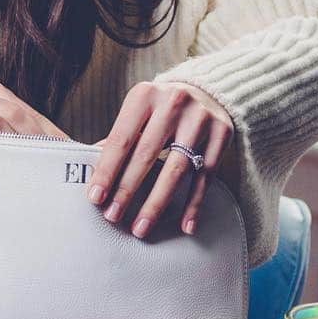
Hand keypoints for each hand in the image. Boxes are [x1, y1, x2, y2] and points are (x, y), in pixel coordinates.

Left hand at [86, 81, 234, 237]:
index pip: (122, 139)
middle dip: (127, 190)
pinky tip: (185, 225)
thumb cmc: (161, 108)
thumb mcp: (138, 111)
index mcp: (145, 95)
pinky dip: (194, 204)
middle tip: (113, 216)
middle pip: (146, 155)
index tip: (95, 198)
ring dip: (157, 203)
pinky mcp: (222, 134)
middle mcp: (173, 102)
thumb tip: (96, 177)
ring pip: (176, 169)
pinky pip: (205, 176)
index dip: (107, 171)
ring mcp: (200, 118)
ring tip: (141, 227)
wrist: (205, 91)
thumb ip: (120, 138)